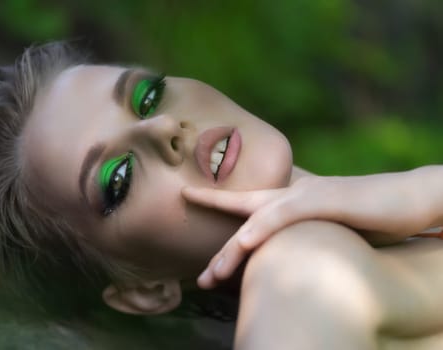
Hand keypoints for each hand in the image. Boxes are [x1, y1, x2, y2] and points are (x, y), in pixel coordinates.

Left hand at [183, 171, 437, 288]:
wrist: (409, 198)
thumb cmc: (370, 214)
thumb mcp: (328, 226)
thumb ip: (303, 231)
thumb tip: (287, 249)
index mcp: (291, 199)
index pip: (245, 204)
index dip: (214, 206)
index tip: (188, 216)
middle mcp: (291, 193)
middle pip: (240, 216)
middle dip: (217, 246)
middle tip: (198, 277)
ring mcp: (304, 194)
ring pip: (255, 221)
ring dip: (230, 251)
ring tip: (210, 277)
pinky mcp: (322, 199)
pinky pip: (283, 215)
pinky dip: (260, 229)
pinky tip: (242, 243)